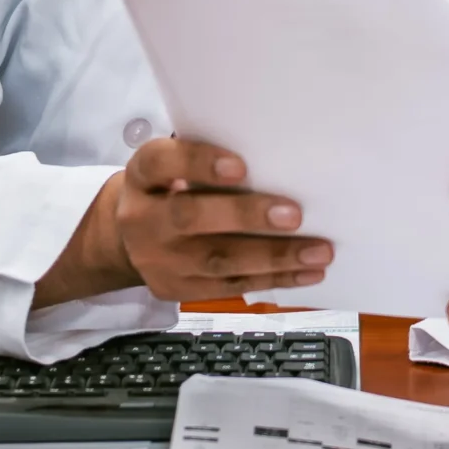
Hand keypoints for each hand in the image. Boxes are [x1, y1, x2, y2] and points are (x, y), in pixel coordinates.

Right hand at [35, 138, 331, 307]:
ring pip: (217, 261)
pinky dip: (273, 279)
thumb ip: (210, 159)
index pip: (161, 162)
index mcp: (142, 174)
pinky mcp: (174, 289)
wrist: (130, 238)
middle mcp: (142, 218)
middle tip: (294, 215)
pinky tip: (305, 272)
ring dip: (274, 257)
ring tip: (318, 251)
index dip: (199, 162)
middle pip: (190, 217)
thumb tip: (280, 159)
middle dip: (246, 217)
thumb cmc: (171, 188)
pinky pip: (229, 287)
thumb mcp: (175, 165)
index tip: (240, 166)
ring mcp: (156, 259)